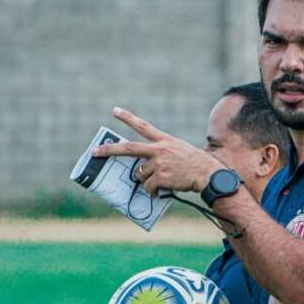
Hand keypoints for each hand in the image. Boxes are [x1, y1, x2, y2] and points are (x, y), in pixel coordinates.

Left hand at [92, 107, 222, 194]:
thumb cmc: (196, 164)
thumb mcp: (180, 150)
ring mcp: (158, 164)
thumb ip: (161, 154)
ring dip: (147, 180)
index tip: (114, 111)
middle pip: (128, 148)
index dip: (127, 118)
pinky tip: (163, 190)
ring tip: (163, 180)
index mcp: (164, 140)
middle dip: (109, 150)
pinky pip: (148, 187)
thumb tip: (143, 168)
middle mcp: (159, 150)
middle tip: (94, 151)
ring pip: (140, 175)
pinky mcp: (160, 177)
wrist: (208, 174)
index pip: (143, 126)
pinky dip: (153, 191)